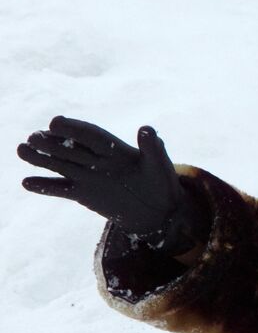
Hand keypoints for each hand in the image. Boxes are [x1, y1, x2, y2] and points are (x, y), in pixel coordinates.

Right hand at [18, 116, 203, 252]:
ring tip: (22, 150)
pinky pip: (60, 189)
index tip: (56, 122)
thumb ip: (153, 148)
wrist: (158, 210)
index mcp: (113, 147)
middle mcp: (95, 158)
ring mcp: (86, 175)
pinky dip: (45, 187)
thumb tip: (148, 129)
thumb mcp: (160, 166)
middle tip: (33, 137)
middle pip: (69, 148)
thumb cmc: (161, 182)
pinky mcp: (81, 193)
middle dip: (51, 142)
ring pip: (59, 165)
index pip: (90, 135)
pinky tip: (27, 182)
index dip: (74, 128)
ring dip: (41, 159)